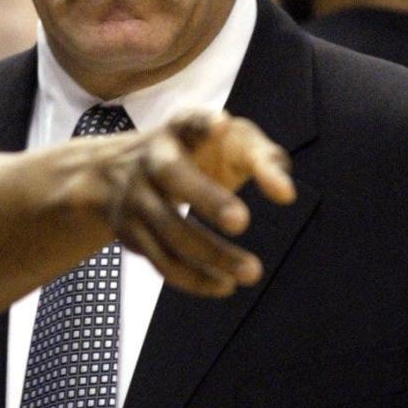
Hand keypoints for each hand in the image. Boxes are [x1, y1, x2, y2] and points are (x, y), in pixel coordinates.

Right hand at [99, 112, 294, 296]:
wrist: (120, 173)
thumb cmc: (200, 155)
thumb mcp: (231, 144)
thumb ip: (266, 161)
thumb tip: (287, 195)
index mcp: (179, 131)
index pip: (189, 121)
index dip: (203, 123)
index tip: (222, 125)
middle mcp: (152, 160)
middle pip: (174, 177)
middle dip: (207, 199)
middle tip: (241, 221)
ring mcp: (136, 198)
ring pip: (170, 230)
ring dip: (212, 254)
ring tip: (252, 272)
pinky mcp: (132, 233)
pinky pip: (162, 260)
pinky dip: (194, 278)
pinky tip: (225, 285)